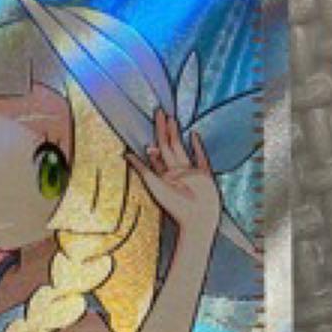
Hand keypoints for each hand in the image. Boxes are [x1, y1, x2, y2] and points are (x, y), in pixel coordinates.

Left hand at [129, 108, 220, 245]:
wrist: (197, 218)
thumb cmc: (175, 206)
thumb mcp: (154, 184)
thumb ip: (142, 168)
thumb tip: (126, 154)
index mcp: (163, 176)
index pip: (156, 155)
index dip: (151, 142)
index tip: (148, 126)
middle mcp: (175, 173)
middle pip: (168, 147)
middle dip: (163, 130)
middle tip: (160, 112)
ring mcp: (190, 173)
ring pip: (181, 149)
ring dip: (176, 134)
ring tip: (172, 119)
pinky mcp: (205, 174)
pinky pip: (201, 157)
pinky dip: (198, 146)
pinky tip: (194, 135)